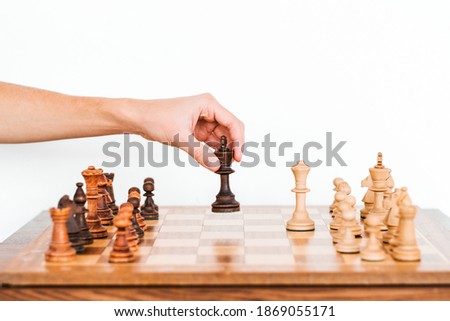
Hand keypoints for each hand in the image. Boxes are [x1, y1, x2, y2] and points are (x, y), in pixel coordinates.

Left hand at [128, 93, 244, 171]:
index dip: (238, 140)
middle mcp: (208, 110)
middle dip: (231, 147)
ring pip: (221, 137)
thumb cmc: (156, 117)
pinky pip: (210, 141)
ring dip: (221, 150)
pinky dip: (212, 151)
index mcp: (208, 104)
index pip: (232, 122)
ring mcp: (203, 119)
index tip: (237, 157)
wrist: (139, 118)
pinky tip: (211, 160)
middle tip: (230, 163)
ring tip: (220, 163)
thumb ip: (200, 153)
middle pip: (229, 130)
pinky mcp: (197, 128)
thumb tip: (216, 166)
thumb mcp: (180, 137)